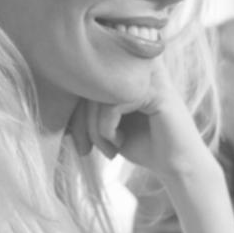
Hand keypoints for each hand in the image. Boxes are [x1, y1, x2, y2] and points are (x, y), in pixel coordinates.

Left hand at [65, 60, 205, 177]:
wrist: (178, 166)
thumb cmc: (144, 144)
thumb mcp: (110, 123)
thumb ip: (91, 106)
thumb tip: (55, 95)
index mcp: (131, 70)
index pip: (88, 76)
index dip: (76, 107)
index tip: (78, 138)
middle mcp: (141, 66)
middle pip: (90, 82)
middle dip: (80, 119)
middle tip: (83, 146)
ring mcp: (151, 77)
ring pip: (99, 94)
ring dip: (94, 129)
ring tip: (105, 149)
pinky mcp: (157, 93)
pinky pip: (113, 105)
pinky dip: (106, 129)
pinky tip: (116, 145)